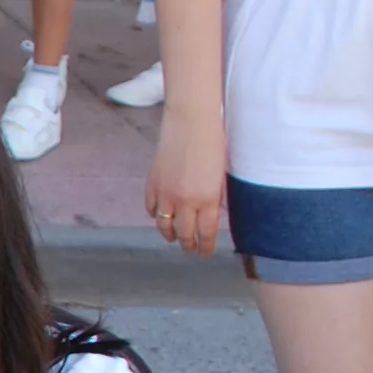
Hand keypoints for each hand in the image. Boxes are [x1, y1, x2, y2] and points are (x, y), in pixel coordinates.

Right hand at [144, 105, 226, 255]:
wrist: (191, 120)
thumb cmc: (214, 142)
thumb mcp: (221, 175)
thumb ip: (215, 198)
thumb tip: (211, 215)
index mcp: (206, 199)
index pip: (205, 233)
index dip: (205, 246)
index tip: (205, 252)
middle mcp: (184, 201)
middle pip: (184, 234)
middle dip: (188, 245)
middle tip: (191, 250)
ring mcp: (165, 193)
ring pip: (163, 226)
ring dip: (170, 234)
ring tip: (173, 238)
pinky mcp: (152, 183)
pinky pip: (151, 208)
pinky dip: (156, 214)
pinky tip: (160, 215)